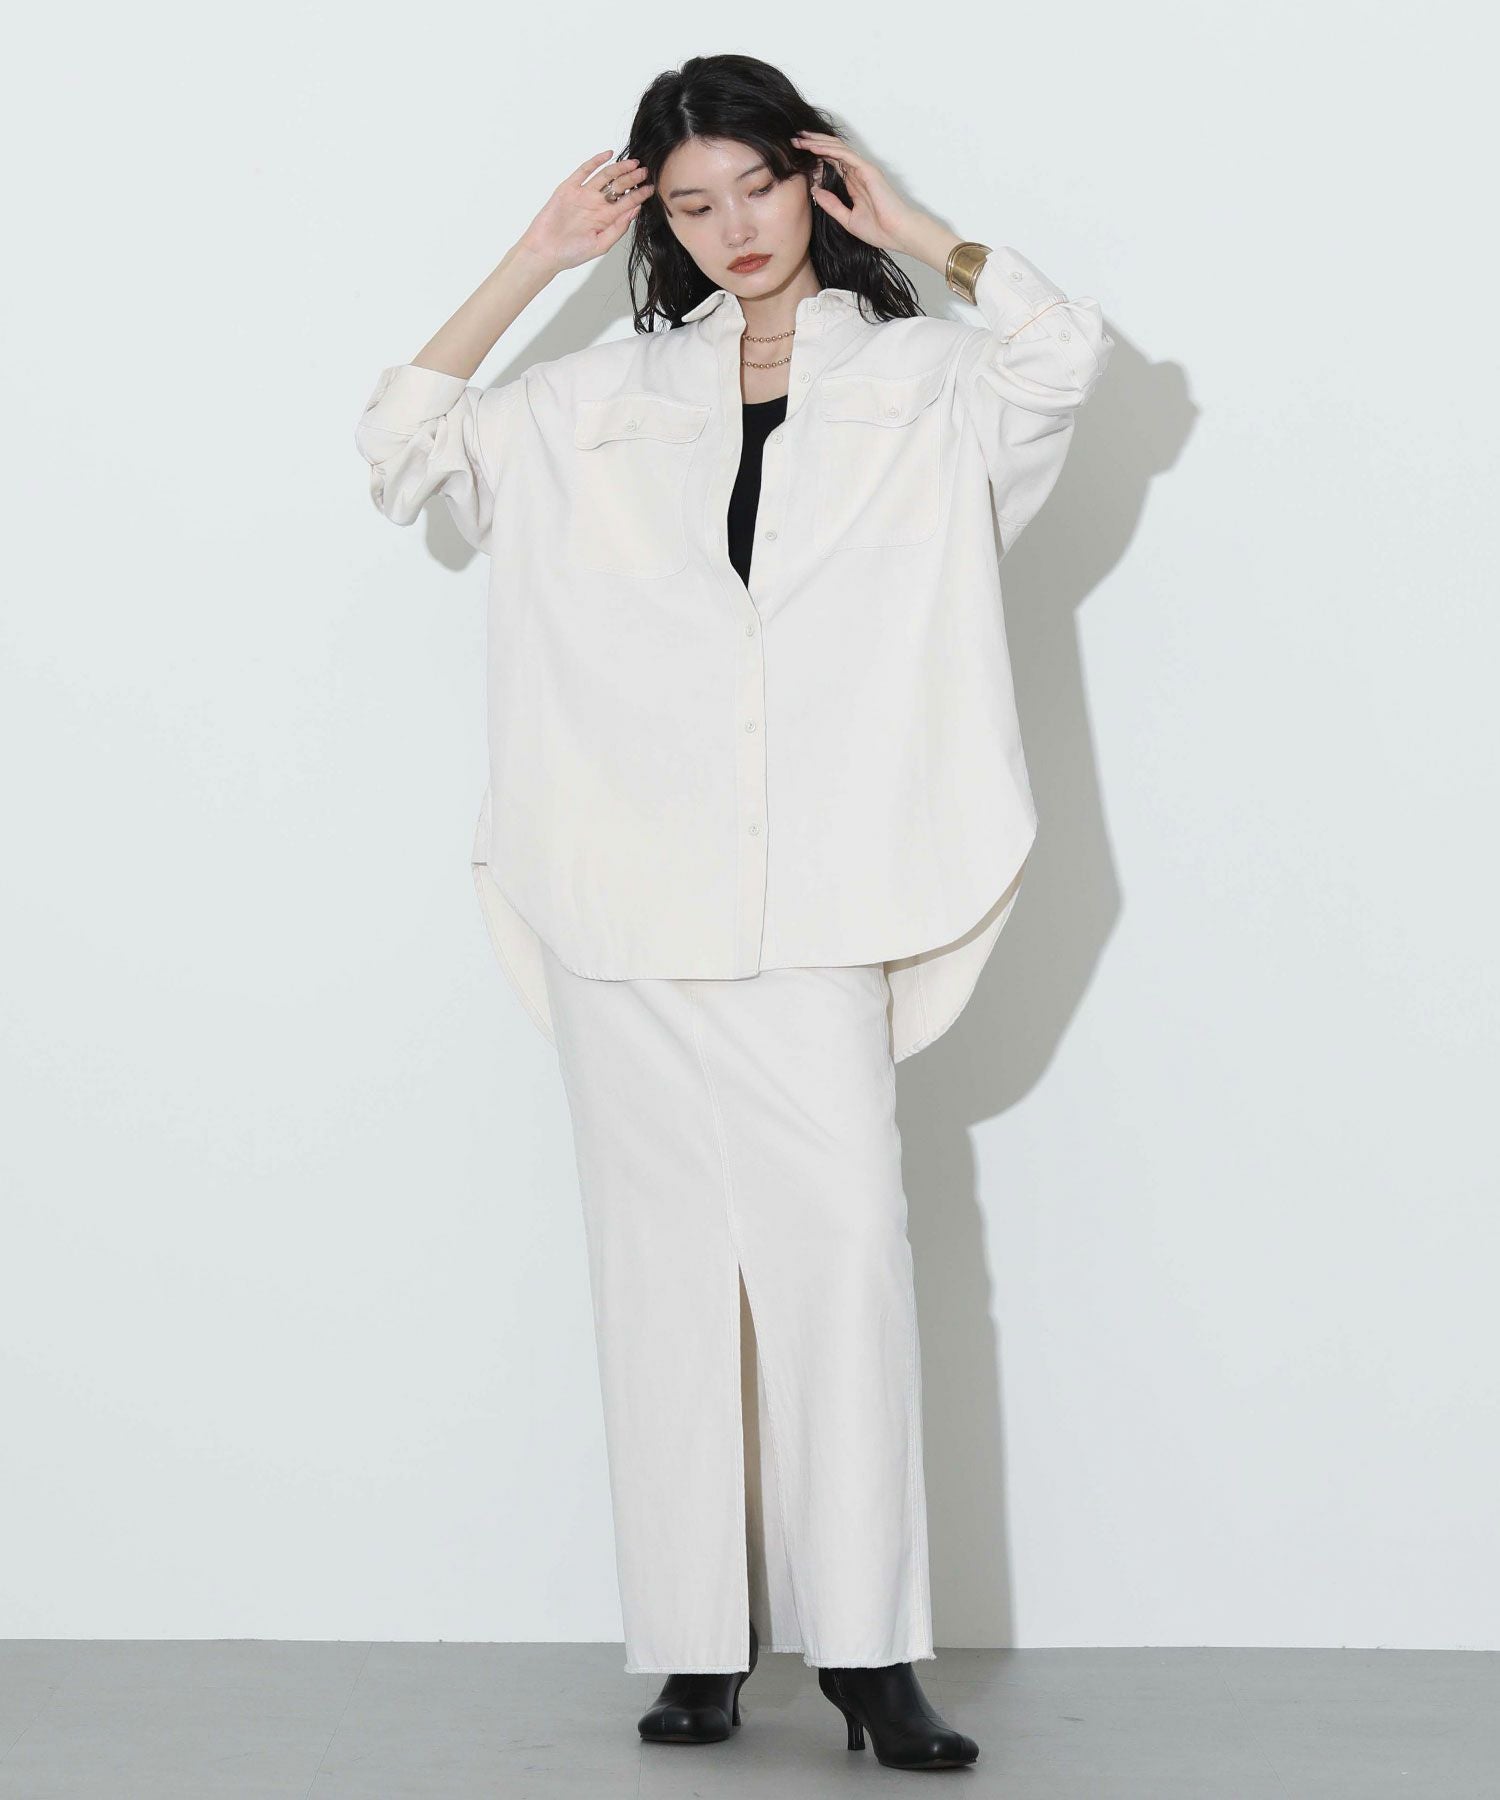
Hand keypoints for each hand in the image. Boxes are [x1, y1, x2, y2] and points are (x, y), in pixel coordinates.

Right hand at [520, 150, 653, 273]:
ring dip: (619, 169)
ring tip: (633, 163)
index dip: (639, 195)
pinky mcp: (569, 188)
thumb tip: (635, 211)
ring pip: (605, 177)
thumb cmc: (572, 253)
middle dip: (632, 179)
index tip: (651, 188)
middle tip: (645, 171)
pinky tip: (608, 155)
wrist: (545, 251)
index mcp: (605, 219)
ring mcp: (583, 195)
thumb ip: (618, 228)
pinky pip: (584, 171)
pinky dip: (596, 161)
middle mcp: (596, 205)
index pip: (627, 203)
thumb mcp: (601, 245)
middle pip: (618, 187)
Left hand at [791, 130, 926, 256]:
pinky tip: (814, 147)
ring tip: (800, 140)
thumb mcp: (847, 219)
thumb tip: (815, 191)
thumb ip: (831, 205)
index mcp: (854, 183)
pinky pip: (844, 155)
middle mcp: (858, 172)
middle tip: (795, 140)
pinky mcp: (867, 170)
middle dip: (813, 144)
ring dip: (818, 142)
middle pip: (832, 152)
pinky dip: (828, 149)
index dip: (816, 156)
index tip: (798, 154)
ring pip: (837, 149)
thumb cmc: (879, 230)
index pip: (832, 163)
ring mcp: (863, 169)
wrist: (897, 233)